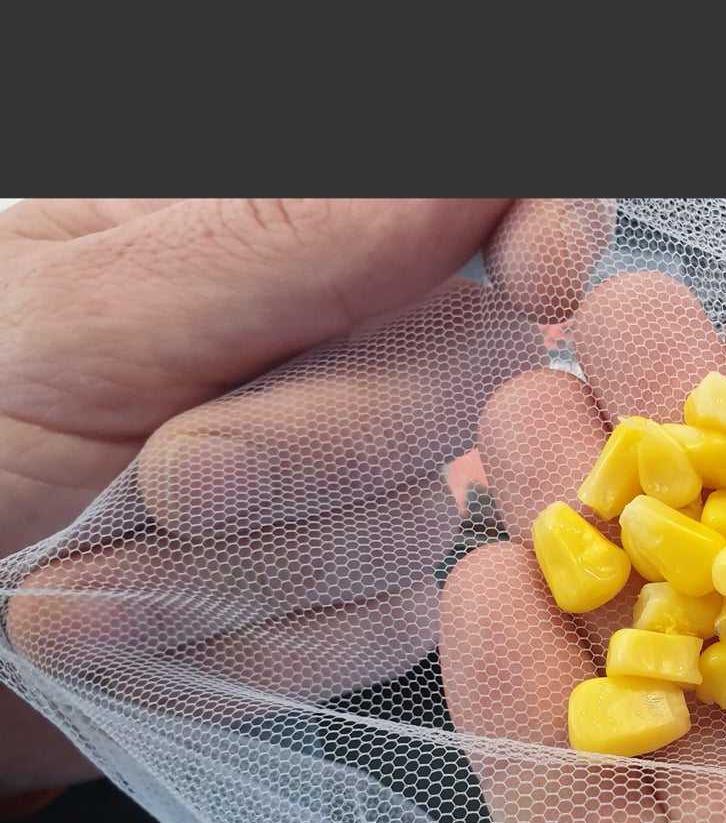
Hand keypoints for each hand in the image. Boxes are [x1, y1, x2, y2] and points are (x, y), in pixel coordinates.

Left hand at [0, 197, 615, 792]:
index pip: (486, 205)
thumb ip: (288, 242)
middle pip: (472, 369)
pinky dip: (246, 648)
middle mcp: (358, 347)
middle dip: (319, 446)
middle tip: (168, 483)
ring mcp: (375, 483)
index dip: (550, 222)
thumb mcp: (85, 319)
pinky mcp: (368, 601)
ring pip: (417, 520)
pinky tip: (145, 636)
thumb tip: (474, 174)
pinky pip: (384, 629)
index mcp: (294, 239)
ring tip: (78, 589)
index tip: (538, 276)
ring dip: (235, 574)